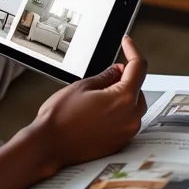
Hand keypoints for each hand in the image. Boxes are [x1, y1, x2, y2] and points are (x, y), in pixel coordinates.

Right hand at [27, 37, 147, 172]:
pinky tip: (97, 112)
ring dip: (122, 96)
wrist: (50, 145)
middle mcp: (130, 117)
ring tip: (96, 96)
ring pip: (133, 106)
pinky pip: (127, 121)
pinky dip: (118, 112)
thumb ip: (105, 76)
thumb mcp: (82, 86)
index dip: (133, 51)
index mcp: (123, 99)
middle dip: (125, 79)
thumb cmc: (61, 117)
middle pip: (138, 89)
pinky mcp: (120, 143)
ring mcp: (126, 132)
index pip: (138, 67)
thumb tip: (117, 70)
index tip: (127, 43)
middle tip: (106, 74)